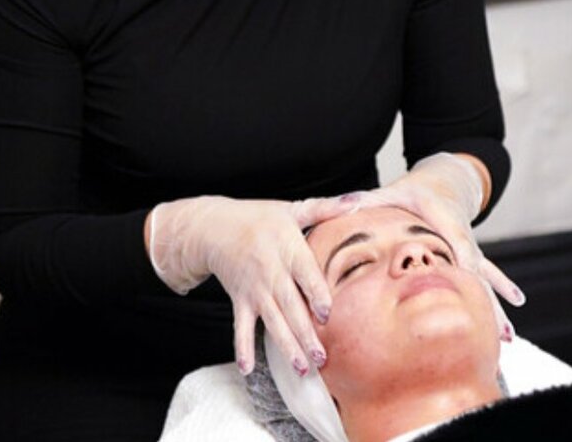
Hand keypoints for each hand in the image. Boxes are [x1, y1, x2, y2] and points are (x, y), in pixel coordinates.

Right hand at [147, 195, 355, 375]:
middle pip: (290, 306)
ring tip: (301, 369)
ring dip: (286, 346)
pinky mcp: (240, 300)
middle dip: (305, 333)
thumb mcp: (291, 209)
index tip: (326, 313)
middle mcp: (271, 272)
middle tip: (321, 357)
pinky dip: (242, 347)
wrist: (214, 227)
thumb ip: (324, 209)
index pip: (304, 273)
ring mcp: (254, 289)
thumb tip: (357, 201)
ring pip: (272, 321)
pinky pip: (240, 327)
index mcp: (287, 248)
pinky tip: (247, 368)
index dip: (315, 293)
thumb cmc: (259, 218)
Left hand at [356, 152, 524, 338]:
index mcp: (446, 224)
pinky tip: (505, 331)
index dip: (464, 266)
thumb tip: (343, 202)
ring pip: (485, 284)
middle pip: (476, 274)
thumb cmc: (414, 191)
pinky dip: (495, 306)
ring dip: (495, 312)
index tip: (468, 289)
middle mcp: (463, 241)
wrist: (447, 182)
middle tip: (496, 332)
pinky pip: (486, 284)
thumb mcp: (392, 191)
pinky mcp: (472, 260)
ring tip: (506, 337)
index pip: (457, 246)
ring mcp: (470, 253)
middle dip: (486, 302)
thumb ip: (367, 199)